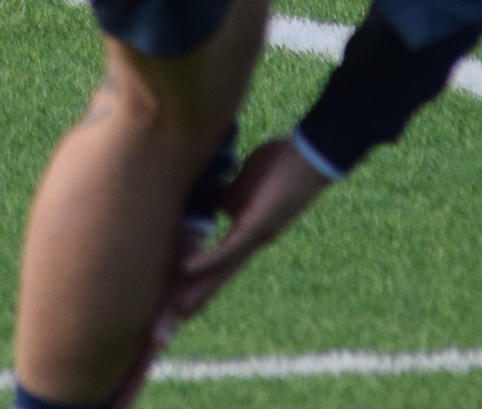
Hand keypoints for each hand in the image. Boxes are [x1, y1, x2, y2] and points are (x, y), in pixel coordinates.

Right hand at [164, 138, 329, 323]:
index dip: (196, 283)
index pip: (216, 264)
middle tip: (169, 326)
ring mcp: (254, 236)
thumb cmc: (282, 163)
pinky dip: (208, 261)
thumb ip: (229, 196)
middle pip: (216, 278)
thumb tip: (213, 204)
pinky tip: (187, 270)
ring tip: (175, 310)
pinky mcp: (257, 226)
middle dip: (192, 300)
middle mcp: (248, 241)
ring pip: (220, 272)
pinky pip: (229, 249)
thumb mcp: (246, 182)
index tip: (174, 303)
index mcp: (245, 232)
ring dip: (197, 291)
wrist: (312, 155)